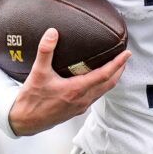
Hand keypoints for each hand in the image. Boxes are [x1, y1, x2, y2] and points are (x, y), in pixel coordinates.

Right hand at [7, 28, 128, 136]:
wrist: (26, 121)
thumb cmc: (32, 99)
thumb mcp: (38, 73)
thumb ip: (45, 51)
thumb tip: (52, 33)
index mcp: (76, 90)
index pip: (104, 75)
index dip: (118, 63)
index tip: (126, 54)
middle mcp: (82, 99)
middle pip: (109, 84)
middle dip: (120, 70)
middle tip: (125, 58)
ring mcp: (81, 106)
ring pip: (103, 91)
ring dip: (112, 79)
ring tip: (116, 67)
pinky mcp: (76, 110)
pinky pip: (95, 96)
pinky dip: (102, 86)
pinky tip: (97, 80)